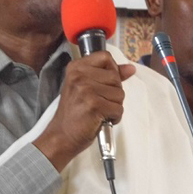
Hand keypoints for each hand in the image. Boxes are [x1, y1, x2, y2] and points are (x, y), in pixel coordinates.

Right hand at [34, 51, 135, 170]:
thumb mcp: (87, 88)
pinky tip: (101, 119)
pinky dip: (114, 117)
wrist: (61, 136)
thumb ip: (109, 75)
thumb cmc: (75, 113)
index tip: (104, 84)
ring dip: (114, 106)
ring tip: (99, 112)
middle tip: (99, 103)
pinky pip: (119, 108)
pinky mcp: (94, 105)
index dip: (112, 71)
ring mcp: (86, 90)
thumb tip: (131, 68)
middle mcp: (79, 76)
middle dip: (113, 93)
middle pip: (115, 77)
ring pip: (119, 93)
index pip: (106, 57)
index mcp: (76, 68)